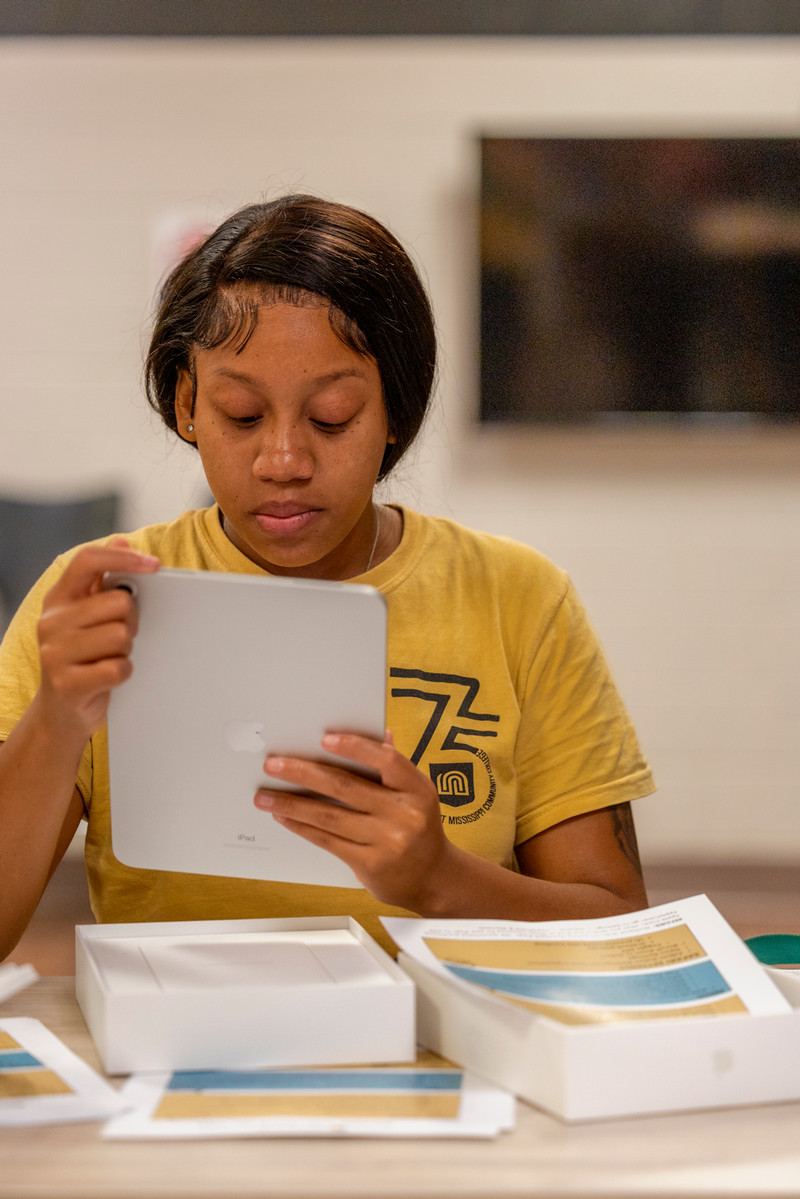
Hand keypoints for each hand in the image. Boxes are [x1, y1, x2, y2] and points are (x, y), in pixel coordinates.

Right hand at [36, 539, 159, 741]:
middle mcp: (51, 622)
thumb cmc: (81, 658)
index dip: (123, 557)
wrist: (60, 712)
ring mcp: (55, 653)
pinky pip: (119, 667)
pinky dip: (123, 673)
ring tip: (108, 657)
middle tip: (120, 636)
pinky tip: (108, 677)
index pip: (88, 560)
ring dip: (126, 649)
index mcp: (58, 599)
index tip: (154, 565)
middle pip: (118, 602)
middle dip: (131, 621)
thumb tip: (122, 539)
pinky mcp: (67, 683)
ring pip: (121, 635)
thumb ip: (103, 579)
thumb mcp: (85, 616)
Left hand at [254, 732, 450, 910]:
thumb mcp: (416, 793)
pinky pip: (328, 840)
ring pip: (330, 816)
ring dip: (292, 804)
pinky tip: (284, 818)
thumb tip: (379, 733)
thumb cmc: (419, 827)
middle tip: (273, 765)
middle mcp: (405, 815)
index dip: (356, 747)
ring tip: (264, 796)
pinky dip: (302, 827)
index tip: (325, 739)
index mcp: (418, 789)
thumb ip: (394, 766)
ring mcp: (387, 842)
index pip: (387, 760)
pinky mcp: (370, 864)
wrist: (434, 878)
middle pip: (345, 787)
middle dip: (304, 774)